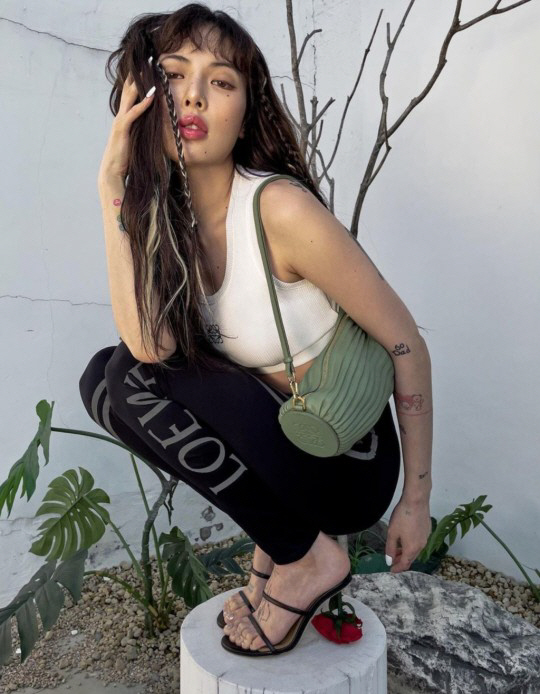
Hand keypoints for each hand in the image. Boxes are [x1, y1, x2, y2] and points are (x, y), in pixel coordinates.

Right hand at [98, 70, 155, 184]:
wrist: (112, 171)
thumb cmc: (125, 159)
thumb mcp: (135, 141)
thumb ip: (141, 131)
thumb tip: (152, 128)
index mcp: (124, 118)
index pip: (131, 95)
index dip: (138, 81)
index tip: (147, 69)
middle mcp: (121, 116)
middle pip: (129, 90)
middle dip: (138, 75)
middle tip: (147, 61)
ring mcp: (121, 121)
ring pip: (131, 97)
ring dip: (141, 83)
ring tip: (149, 70)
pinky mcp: (123, 129)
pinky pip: (134, 113)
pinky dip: (143, 103)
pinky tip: (152, 95)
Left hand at [385, 496, 430, 572]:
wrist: (416, 501)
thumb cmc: (402, 517)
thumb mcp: (392, 533)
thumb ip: (390, 548)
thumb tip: (389, 561)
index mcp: (412, 549)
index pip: (405, 564)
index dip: (397, 568)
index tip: (391, 570)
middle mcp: (421, 546)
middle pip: (411, 558)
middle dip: (401, 560)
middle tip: (392, 559)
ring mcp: (426, 538)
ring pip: (415, 550)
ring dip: (406, 552)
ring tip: (397, 549)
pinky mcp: (428, 530)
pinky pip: (419, 542)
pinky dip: (411, 545)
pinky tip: (405, 538)